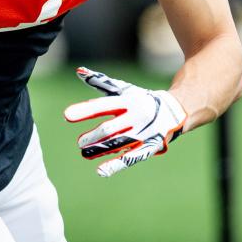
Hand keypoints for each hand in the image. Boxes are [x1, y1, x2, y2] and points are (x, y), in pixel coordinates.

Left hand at [63, 66, 185, 176]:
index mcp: (128, 100)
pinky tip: (100, 171)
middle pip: (109, 129)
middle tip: (79, 142)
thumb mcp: (122, 89)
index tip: (67, 116)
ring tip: (84, 153)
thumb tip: (78, 71)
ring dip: (99, 150)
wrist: (174, 111)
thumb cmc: (140, 99)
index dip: (84, 111)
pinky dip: (115, 165)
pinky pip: (131, 157)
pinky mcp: (149, 147)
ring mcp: (143, 133)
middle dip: (92, 136)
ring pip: (118, 144)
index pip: (103, 106)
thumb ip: (99, 81)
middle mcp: (136, 116)